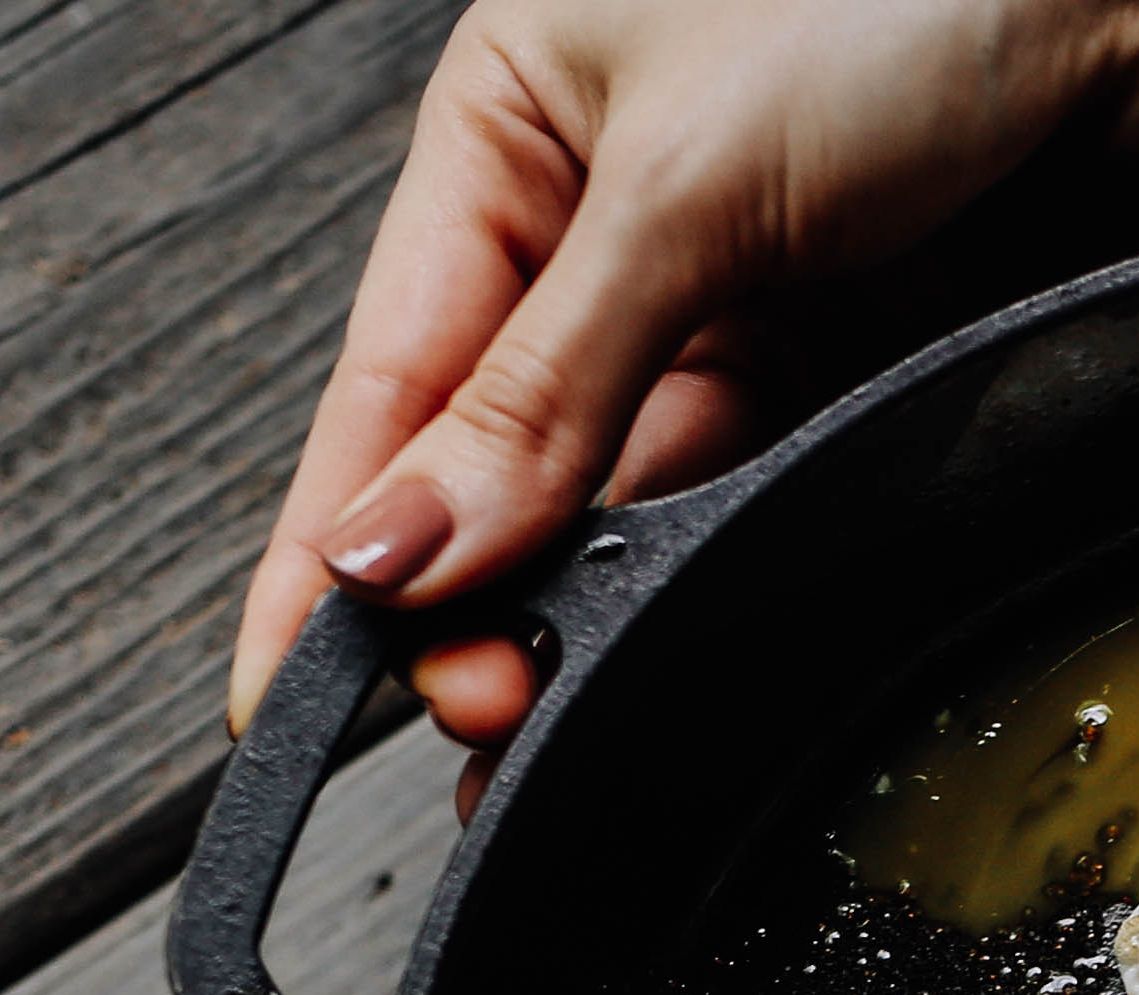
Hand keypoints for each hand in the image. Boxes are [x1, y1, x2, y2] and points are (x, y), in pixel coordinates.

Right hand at [230, 0, 1138, 763]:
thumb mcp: (685, 183)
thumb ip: (546, 387)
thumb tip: (405, 543)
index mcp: (511, 140)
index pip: (386, 382)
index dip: (338, 549)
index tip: (286, 695)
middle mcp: (606, 229)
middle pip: (501, 465)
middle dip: (474, 598)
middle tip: (476, 708)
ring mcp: (732, 301)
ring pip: (628, 502)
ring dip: (590, 611)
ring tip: (550, 711)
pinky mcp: (852, 359)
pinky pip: (756, 492)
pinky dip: (711, 573)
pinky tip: (673, 636)